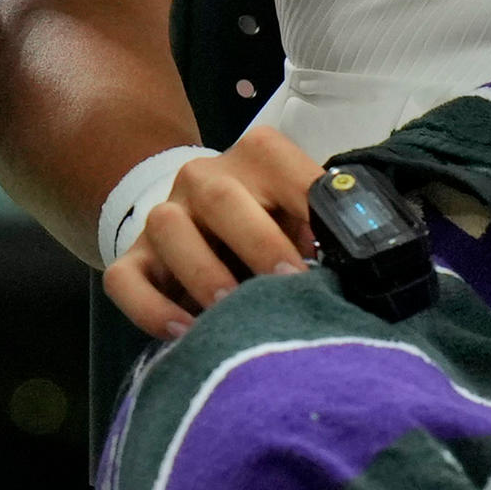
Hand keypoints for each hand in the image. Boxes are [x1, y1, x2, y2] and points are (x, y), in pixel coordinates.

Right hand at [107, 125, 319, 341]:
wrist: (201, 222)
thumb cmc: (270, 225)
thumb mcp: (300, 217)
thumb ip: (324, 228)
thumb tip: (365, 266)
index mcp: (256, 158)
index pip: (281, 165)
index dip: (306, 203)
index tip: (330, 249)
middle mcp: (202, 178)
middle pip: (220, 198)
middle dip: (257, 242)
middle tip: (288, 285)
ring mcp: (163, 217)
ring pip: (168, 229)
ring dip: (203, 272)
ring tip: (231, 311)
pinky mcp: (132, 259)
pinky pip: (125, 279)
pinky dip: (152, 308)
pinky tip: (184, 332)